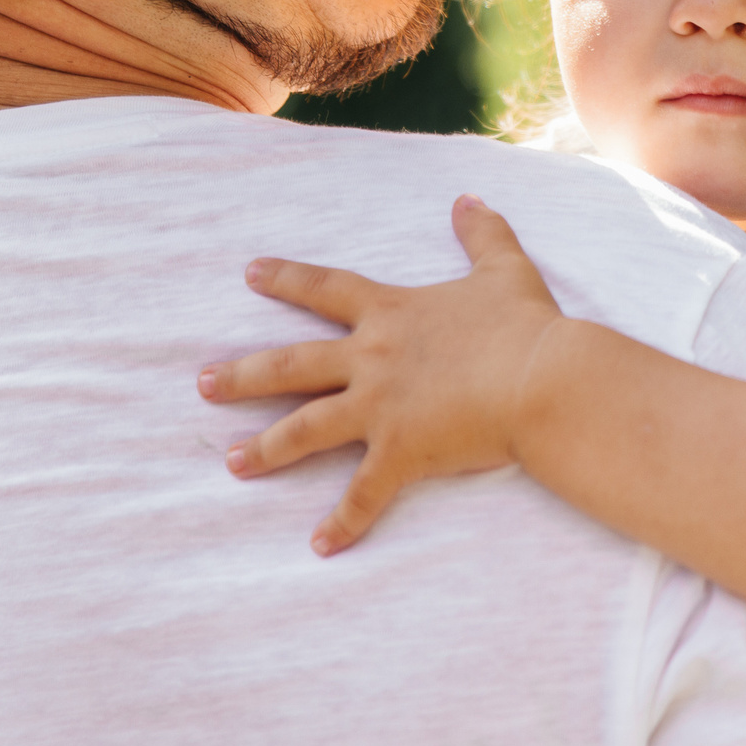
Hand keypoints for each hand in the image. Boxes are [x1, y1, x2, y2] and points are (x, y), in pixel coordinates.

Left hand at [196, 196, 567, 555]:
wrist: (543, 378)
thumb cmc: (526, 325)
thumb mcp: (504, 269)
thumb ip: (482, 233)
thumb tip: (469, 199)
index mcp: (391, 313)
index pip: (325, 290)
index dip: (286, 280)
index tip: (250, 274)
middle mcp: (372, 359)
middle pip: (292, 365)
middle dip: (244, 374)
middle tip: (202, 384)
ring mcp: (380, 408)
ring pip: (306, 429)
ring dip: (266, 448)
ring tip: (233, 463)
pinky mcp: (400, 452)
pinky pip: (363, 494)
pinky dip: (342, 523)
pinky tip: (320, 546)